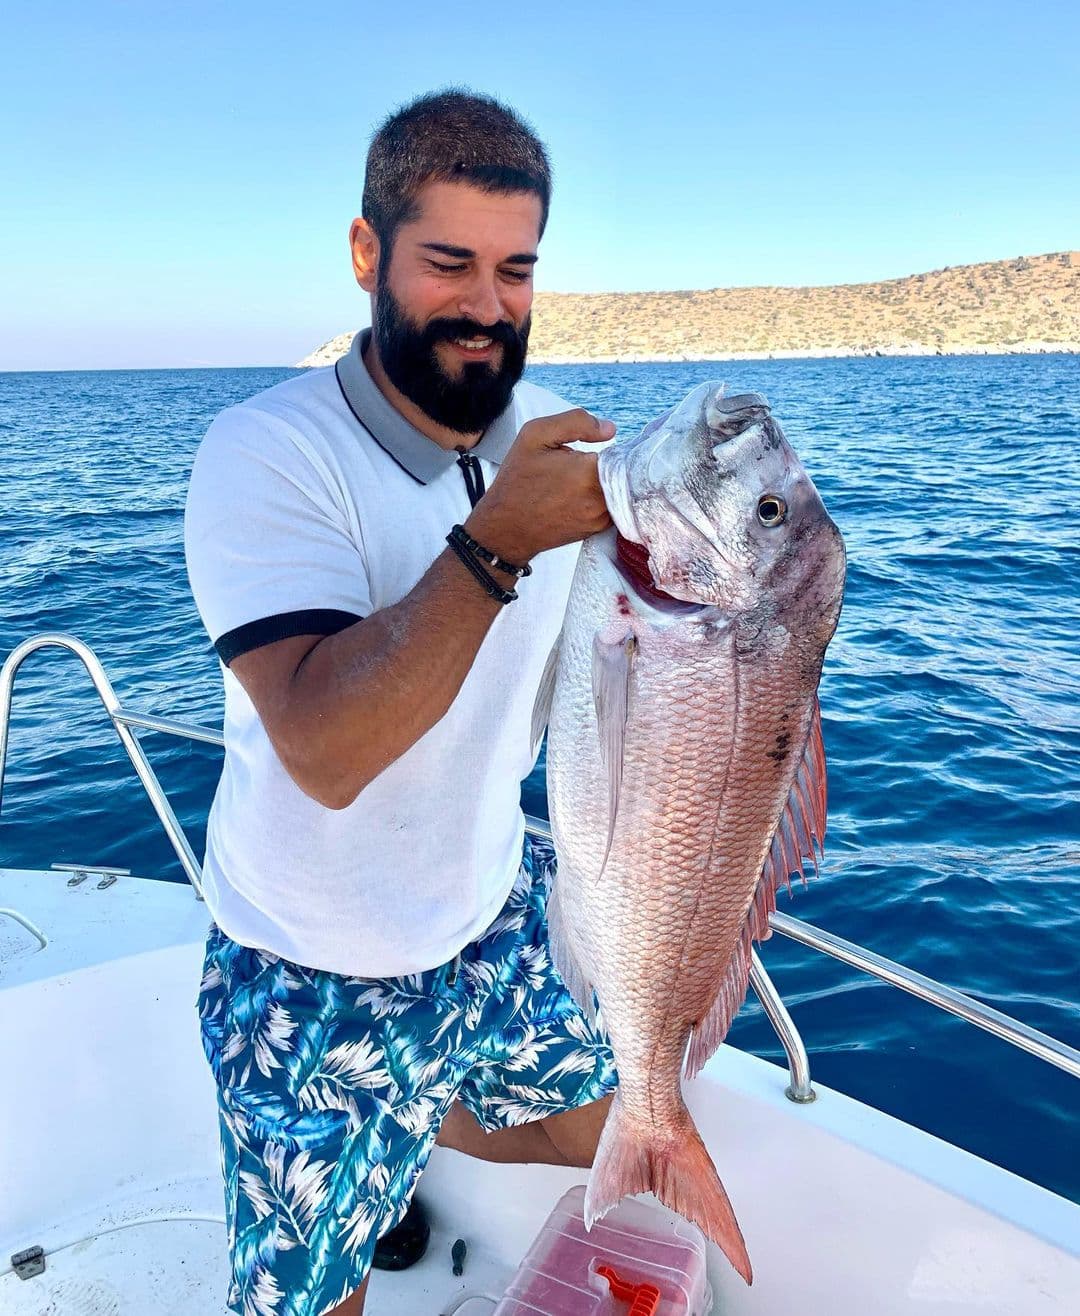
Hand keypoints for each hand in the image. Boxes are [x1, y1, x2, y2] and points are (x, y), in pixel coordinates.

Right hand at [464, 409, 615, 564]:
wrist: (505, 527)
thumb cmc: (517, 480)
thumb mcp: (535, 435)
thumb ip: (576, 422)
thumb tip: (610, 429)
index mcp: (588, 471)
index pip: (619, 451)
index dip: (606, 447)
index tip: (588, 452)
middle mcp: (599, 497)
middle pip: (621, 470)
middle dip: (605, 464)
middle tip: (579, 466)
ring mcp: (600, 517)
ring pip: (618, 489)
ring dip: (604, 482)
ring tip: (575, 482)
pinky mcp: (597, 530)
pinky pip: (611, 507)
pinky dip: (601, 499)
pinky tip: (577, 497)